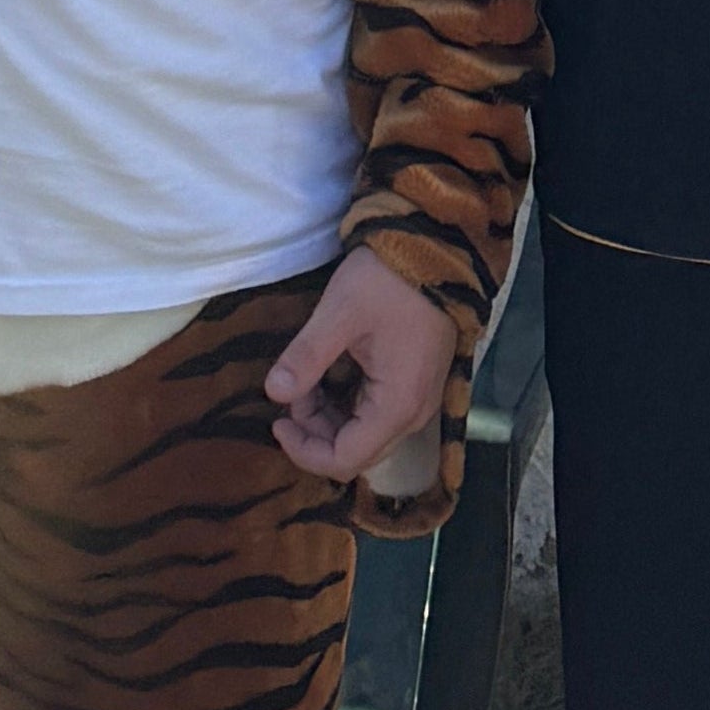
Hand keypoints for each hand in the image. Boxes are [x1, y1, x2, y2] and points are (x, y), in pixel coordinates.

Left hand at [266, 246, 454, 485]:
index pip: (345, 460)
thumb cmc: (388, 280)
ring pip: (365, 433)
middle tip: (291, 392)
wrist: (436, 249)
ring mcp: (418, 400)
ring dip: (328, 417)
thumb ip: (306, 357)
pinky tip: (327, 374)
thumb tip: (272, 392)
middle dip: (314, 431)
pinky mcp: (416, 384)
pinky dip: (346, 404)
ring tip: (305, 378)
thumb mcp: (340, 313)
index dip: (304, 450)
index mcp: (397, 407)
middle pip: (356, 452)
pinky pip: (376, 413)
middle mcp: (413, 415)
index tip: (276, 418)